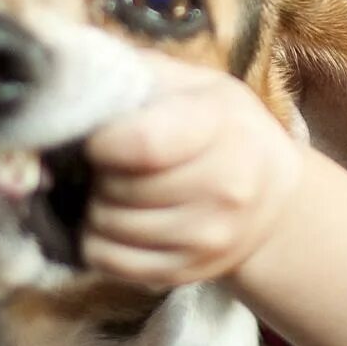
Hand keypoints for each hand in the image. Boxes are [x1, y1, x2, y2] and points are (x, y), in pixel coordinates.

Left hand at [82, 57, 303, 287]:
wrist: (273, 196)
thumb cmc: (224, 127)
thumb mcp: (197, 83)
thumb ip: (140, 73)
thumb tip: (73, 73)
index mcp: (220, 126)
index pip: (143, 144)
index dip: (103, 141)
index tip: (99, 138)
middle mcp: (223, 188)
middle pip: (118, 189)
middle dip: (99, 174)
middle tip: (111, 163)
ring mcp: (207, 238)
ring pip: (108, 228)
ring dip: (96, 207)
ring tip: (116, 190)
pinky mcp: (187, 272)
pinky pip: (110, 264)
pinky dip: (99, 242)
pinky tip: (116, 221)